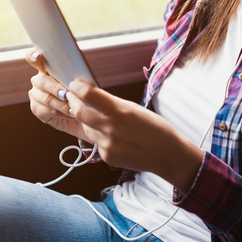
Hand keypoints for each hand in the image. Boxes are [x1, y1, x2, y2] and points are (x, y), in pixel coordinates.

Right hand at [25, 51, 88, 141]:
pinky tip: (70, 113)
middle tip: (67, 94)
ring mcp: (35, 94)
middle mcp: (38, 80)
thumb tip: (78, 75)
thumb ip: (74, 74)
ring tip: (74, 108)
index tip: (39, 56)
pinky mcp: (36, 108)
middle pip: (42, 81)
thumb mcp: (79, 81)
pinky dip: (60, 112)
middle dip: (56, 88)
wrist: (78, 112)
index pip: (33, 57)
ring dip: (61, 104)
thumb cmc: (79, 92)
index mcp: (46, 67)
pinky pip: (46, 110)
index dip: (33, 55)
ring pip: (46, 98)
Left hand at [65, 79, 204, 193]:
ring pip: (86, 128)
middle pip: (79, 112)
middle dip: (74, 102)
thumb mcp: (135, 109)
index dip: (78, 88)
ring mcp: (108, 145)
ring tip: (99, 117)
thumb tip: (92, 96)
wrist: (167, 155)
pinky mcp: (107, 157)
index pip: (89, 95)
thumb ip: (112, 104)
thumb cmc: (156, 128)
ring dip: (87, 120)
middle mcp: (111, 129)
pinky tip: (114, 136)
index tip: (75, 84)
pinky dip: (100, 136)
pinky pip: (96, 142)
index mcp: (121, 112)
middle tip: (73, 96)